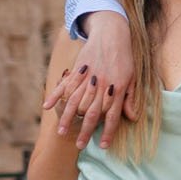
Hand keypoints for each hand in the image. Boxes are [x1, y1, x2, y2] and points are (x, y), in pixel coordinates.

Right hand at [42, 11, 136, 147]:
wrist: (112, 33)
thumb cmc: (124, 57)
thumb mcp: (132, 77)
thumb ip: (130, 98)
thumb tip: (133, 117)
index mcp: (117, 89)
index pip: (112, 115)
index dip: (108, 132)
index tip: (103, 146)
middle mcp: (102, 86)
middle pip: (92, 113)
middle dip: (85, 131)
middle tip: (79, 145)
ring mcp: (88, 77)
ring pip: (76, 101)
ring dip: (68, 117)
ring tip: (61, 132)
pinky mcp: (78, 69)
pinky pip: (65, 85)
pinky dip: (55, 95)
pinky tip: (47, 107)